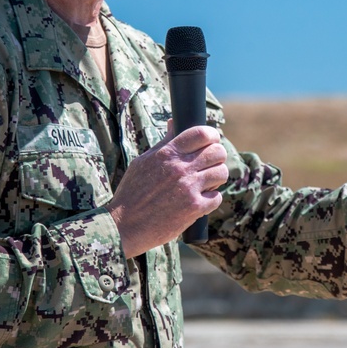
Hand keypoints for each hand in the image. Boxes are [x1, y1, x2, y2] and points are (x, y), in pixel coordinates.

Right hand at [105, 123, 228, 257]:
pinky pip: (217, 197)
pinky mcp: (194, 209)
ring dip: (217, 177)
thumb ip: (164, 143)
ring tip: (207, 182)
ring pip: (221, 173)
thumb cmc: (132, 191)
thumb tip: (174, 123)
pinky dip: (211, 199)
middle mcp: (180, 168)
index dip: (212, 135)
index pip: (202, 133)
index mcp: (167, 154)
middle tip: (210, 163)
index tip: (211, 141)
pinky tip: (201, 200)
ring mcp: (189, 188)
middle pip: (217, 152)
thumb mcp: (143, 161)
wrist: (124, 224)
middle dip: (217, 156)